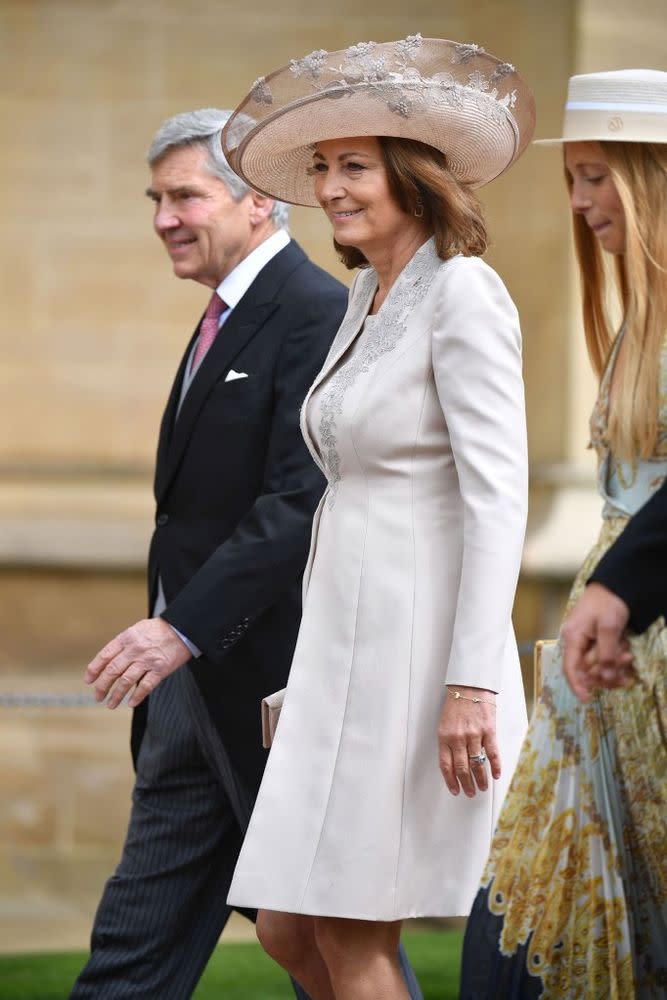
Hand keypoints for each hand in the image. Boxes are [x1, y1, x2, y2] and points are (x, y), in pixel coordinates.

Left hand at [84, 618, 191, 708]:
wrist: (183, 629)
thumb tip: (109, 660)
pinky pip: (145, 686)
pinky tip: (131, 703)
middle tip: (98, 696)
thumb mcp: (137, 629)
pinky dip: (137, 696)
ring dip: (116, 695)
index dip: (94, 669)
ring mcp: (148, 660)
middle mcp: (135, 649)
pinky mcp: (160, 669)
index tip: (89, 680)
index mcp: (127, 638)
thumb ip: (123, 643)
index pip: (105, 656)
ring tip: (111, 704)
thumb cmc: (160, 629)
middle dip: (102, 686)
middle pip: (112, 671)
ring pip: (126, 681)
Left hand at [438, 686, 499, 797]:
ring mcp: (473, 735)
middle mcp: (457, 738)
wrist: (469, 687)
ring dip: (481, 779)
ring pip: (477, 764)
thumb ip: (448, 743)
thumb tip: (453, 765)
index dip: (450, 781)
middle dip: (467, 784)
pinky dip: (495, 766)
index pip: (446, 765)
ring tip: (482, 787)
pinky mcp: (488, 731)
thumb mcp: (444, 724)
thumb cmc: (456, 705)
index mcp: (444, 737)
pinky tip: (496, 775)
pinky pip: (492, 753)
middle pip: (462, 768)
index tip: (456, 790)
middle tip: (471, 793)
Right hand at [561, 583, 633, 701]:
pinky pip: (604, 658)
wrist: (616, 585)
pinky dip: (616, 659)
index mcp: (573, 638)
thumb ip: (606, 653)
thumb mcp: (609, 627)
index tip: (586, 700)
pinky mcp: (597, 641)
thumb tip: (604, 676)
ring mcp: (587, 642)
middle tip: (626, 661)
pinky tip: (626, 653)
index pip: (570, 668)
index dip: (577, 686)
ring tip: (628, 655)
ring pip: (598, 666)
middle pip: (588, 670)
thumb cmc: (608, 602)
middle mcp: (577, 642)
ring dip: (614, 665)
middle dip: (607, 671)